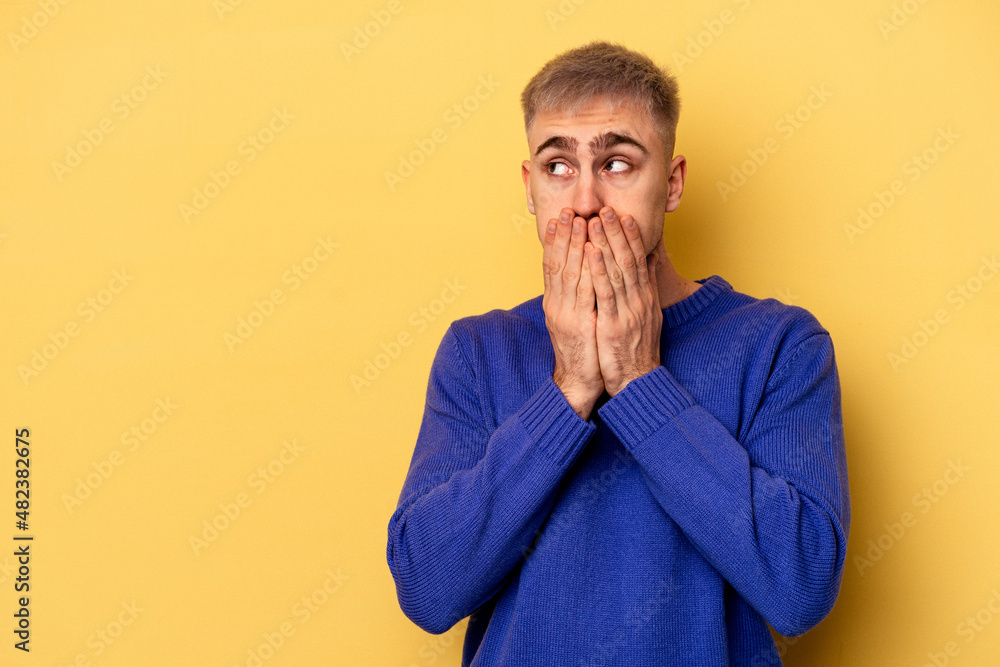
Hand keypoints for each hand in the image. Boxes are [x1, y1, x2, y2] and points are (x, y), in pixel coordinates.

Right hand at [542, 207, 603, 418]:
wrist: (578, 383)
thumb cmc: (583, 351)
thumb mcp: (577, 320)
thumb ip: (580, 297)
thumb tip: (586, 275)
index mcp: (555, 304)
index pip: (551, 266)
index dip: (555, 241)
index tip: (559, 219)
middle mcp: (556, 306)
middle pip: (557, 264)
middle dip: (563, 236)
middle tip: (567, 211)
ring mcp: (566, 315)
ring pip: (568, 272)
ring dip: (573, 245)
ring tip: (578, 222)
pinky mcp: (579, 324)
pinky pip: (583, 291)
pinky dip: (586, 269)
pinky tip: (591, 252)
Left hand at [585, 206, 661, 395]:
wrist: (637, 380)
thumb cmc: (637, 348)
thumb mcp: (647, 314)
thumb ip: (645, 286)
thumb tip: (649, 259)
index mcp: (644, 297)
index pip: (638, 259)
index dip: (630, 235)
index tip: (621, 214)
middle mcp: (638, 300)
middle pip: (627, 258)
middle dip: (616, 232)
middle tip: (605, 208)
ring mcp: (627, 311)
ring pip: (616, 270)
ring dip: (605, 243)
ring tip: (595, 220)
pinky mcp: (613, 325)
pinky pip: (605, 293)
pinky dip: (598, 270)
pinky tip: (591, 252)